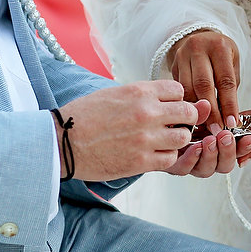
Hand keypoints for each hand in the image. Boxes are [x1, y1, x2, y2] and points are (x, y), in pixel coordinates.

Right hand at [55, 81, 201, 181]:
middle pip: (188, 112)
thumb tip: (164, 98)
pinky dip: (166, 157)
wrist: (62, 141)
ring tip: (163, 141)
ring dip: (176, 139)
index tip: (168, 107)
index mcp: (139, 91)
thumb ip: (141, 95)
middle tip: (174, 124)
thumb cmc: (84, 115)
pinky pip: (170, 159)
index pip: (178, 90)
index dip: (175, 99)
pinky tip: (154, 154)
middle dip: (185, 118)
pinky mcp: (141, 161)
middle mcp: (147, 112)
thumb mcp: (114, 93)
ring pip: (182, 137)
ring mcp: (146, 138)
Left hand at [163, 102, 250, 177]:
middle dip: (228, 152)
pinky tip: (194, 147)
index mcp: (217, 145)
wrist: (148, 121)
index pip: (236, 152)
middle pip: (223, 165)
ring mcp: (190, 163)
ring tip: (210, 141)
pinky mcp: (172, 165)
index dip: (245, 148)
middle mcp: (205, 158)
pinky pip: (184, 168)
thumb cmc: (178, 114)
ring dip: (211, 155)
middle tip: (226, 137)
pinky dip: (191, 158)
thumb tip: (221, 110)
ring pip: (206, 169)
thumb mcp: (200, 110)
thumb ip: (212, 111)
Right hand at [168, 30, 241, 131]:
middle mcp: (198, 48)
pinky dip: (185, 105)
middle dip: (211, 111)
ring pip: (187, 89)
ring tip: (203, 127)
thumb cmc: (221, 54)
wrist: (199, 38)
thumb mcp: (232, 63)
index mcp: (219, 47)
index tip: (232, 123)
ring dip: (195, 110)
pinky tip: (190, 117)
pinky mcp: (172, 64)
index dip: (229, 104)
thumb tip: (229, 118)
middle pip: (204, 85)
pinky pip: (177, 89)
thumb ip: (230, 87)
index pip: (225, 80)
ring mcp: (182, 55)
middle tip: (217, 130)